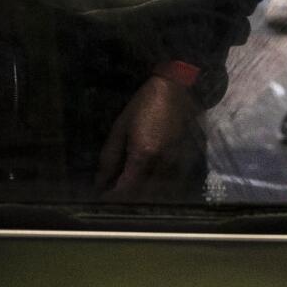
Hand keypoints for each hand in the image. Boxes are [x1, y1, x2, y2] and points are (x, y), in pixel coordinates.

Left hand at [96, 74, 203, 200]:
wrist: (176, 88)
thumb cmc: (143, 105)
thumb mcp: (120, 128)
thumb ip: (110, 157)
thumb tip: (101, 181)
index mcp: (143, 155)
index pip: (126, 189)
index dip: (112, 197)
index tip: (102, 196)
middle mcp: (162, 163)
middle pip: (143, 194)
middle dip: (127, 197)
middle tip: (114, 191)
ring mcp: (177, 161)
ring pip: (159, 191)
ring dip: (143, 193)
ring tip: (130, 185)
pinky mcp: (186, 157)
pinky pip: (171, 181)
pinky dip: (158, 185)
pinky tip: (149, 178)